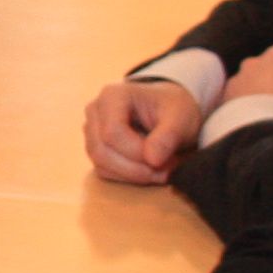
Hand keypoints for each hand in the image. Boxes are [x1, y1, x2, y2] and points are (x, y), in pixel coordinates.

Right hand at [84, 75, 204, 183]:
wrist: (171, 111)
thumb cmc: (174, 109)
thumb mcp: (181, 118)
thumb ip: (168, 137)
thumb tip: (153, 160)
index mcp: (112, 96)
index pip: (112, 132)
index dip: (137, 153)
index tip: (164, 160)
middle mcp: (95, 112)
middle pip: (102, 151)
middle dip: (136, 168)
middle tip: (166, 171)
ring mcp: (92, 131)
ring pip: (101, 164)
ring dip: (133, 175)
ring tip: (161, 170)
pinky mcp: (96, 148)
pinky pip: (105, 171)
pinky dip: (128, 177)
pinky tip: (149, 169)